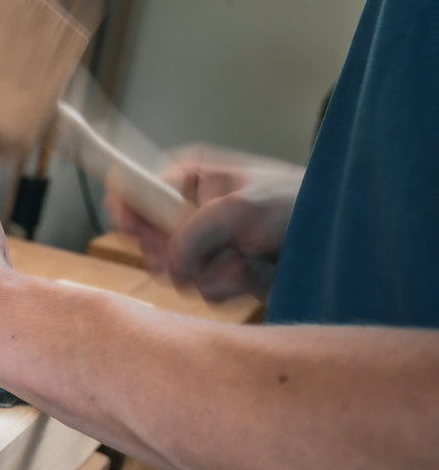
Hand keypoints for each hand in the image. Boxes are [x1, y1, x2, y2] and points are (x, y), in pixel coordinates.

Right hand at [107, 145, 303, 301]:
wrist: (341, 240)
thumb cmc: (300, 203)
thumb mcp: (242, 208)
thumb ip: (195, 232)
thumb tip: (169, 266)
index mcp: (190, 178)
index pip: (137, 191)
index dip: (129, 213)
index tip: (137, 233)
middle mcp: (191, 211)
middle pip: (149, 241)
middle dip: (179, 256)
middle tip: (201, 255)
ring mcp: (205, 246)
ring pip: (175, 273)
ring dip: (211, 274)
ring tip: (245, 263)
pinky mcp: (220, 275)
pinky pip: (202, 291)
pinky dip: (229, 288)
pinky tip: (253, 276)